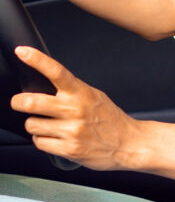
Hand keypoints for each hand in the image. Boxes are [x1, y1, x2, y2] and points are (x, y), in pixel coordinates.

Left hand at [9, 46, 140, 169]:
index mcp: (82, 93)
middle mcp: (75, 110)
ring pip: (31, 125)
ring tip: (49, 125)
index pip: (57, 72)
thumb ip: (72, 92)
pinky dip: (43, 140)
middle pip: (31, 102)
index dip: (37, 60)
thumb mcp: (95, 97)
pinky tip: (56, 138)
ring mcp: (72, 130)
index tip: (22, 52)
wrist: (129, 143)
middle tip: (19, 102)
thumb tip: (44, 87)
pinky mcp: (69, 149)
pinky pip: (39, 142)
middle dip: (18, 102)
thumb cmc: (110, 119)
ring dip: (35, 125)